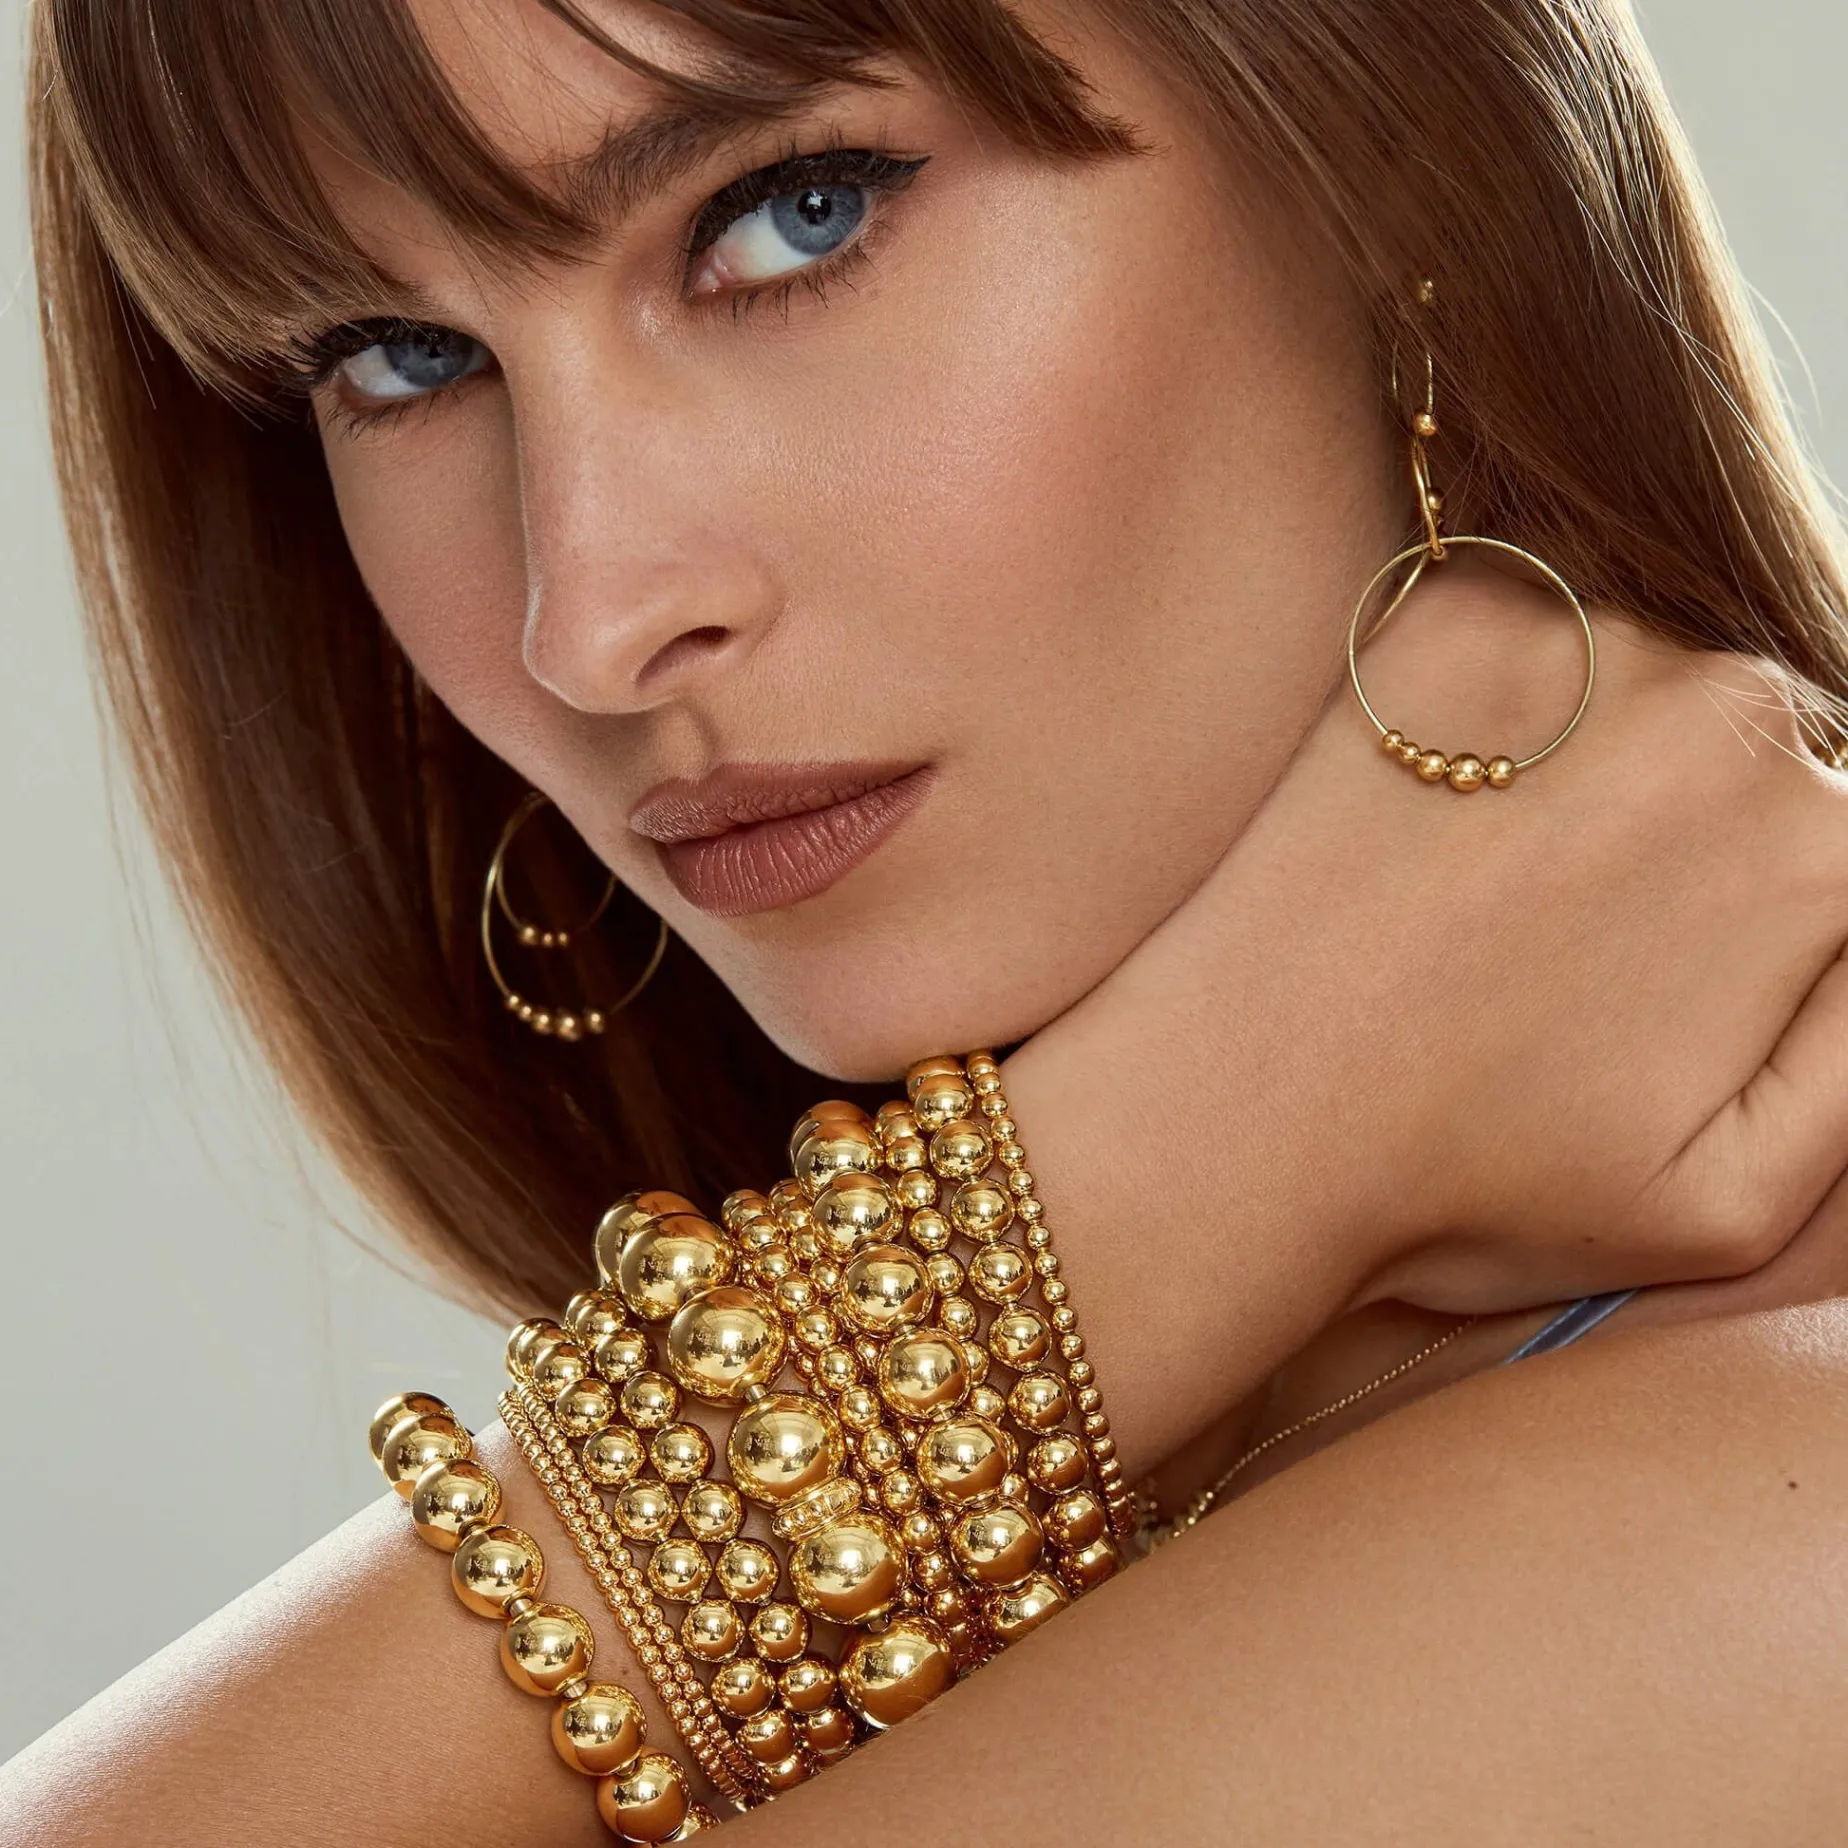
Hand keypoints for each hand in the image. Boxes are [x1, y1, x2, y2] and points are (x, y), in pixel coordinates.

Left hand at [1004, 557, 1847, 1466]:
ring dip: (1595, 751)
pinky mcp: (1441, 610)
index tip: (1647, 972)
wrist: (1235, 1111)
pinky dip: (1494, 695)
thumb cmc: (1472, 1183)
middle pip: (1756, 745)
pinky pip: (1525, 628)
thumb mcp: (1738, 1202)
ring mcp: (1574, 636)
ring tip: (1484, 883)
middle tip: (1555, 938)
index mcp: (1817, 848)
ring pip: (1643, 676)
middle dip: (1686, 828)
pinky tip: (1427, 809)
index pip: (1837, 844)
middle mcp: (1720, 704)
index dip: (1754, 922)